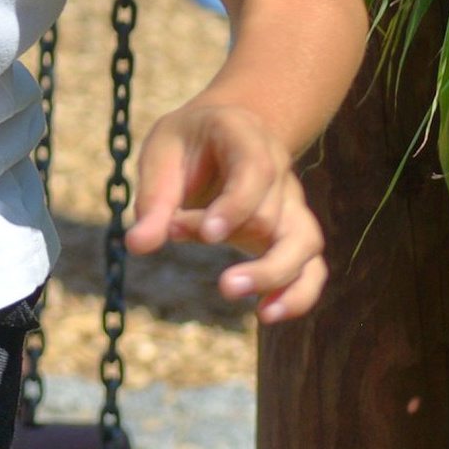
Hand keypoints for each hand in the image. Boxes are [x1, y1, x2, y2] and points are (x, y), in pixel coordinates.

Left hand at [125, 92, 327, 322]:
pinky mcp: (293, 234)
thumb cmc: (187, 146)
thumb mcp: (161, 157)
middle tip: (197, 257)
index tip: (209, 236)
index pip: (256, 170)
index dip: (236, 205)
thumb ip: (154, 200)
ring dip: (278, 276)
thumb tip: (138, 246)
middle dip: (234, 239)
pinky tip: (268, 314)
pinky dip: (298, 294)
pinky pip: (311, 267)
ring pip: (304, 243)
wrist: (222, 134)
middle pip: (273, 214)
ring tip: (257, 311)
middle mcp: (279, 169)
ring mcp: (292, 203)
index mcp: (245, 136)